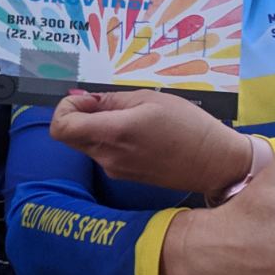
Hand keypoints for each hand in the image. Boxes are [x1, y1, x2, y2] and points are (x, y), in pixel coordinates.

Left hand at [50, 89, 252, 196]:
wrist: (213, 162)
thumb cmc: (187, 125)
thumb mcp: (150, 99)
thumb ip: (111, 100)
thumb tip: (84, 100)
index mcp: (113, 133)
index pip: (61, 127)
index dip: (65, 108)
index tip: (87, 99)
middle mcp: (107, 156)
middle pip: (70, 135)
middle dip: (79, 115)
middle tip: (106, 102)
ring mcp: (114, 169)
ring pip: (86, 144)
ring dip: (95, 126)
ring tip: (129, 115)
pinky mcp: (124, 175)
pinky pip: (103, 153)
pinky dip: (108, 138)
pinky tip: (136, 131)